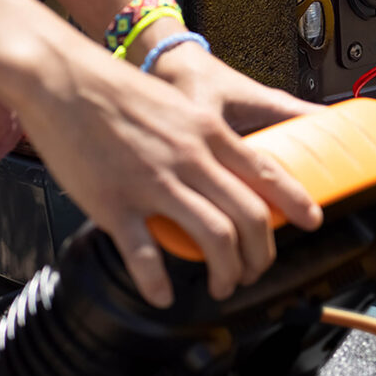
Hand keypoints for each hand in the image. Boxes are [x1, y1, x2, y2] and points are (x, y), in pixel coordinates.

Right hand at [15, 38, 323, 308]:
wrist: (63, 79)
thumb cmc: (117, 91)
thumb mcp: (181, 107)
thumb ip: (205, 139)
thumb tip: (225, 166)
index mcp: (210, 135)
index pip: (268, 173)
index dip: (296, 202)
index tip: (312, 222)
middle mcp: (191, 160)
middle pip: (249, 216)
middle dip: (262, 254)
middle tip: (257, 271)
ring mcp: (154, 184)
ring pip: (213, 237)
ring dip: (226, 272)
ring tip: (223, 286)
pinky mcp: (114, 203)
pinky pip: (145, 253)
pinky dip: (158, 282)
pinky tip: (163, 296)